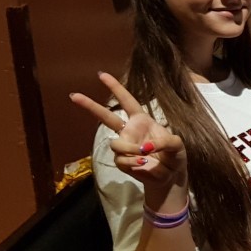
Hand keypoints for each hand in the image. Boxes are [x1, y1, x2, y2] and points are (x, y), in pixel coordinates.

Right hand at [69, 72, 186, 190]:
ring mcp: (124, 146)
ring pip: (116, 144)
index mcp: (142, 120)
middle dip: (90, 106)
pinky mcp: (122, 162)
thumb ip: (165, 142)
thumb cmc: (175, 155)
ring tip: (145, 154)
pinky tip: (143, 164)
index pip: (127, 101)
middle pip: (106, 117)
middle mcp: (130, 131)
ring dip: (131, 149)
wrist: (172, 175)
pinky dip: (133, 162)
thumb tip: (145, 148)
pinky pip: (121, 160)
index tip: (101, 75)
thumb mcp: (177, 145)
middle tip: (73, 95)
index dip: (115, 87)